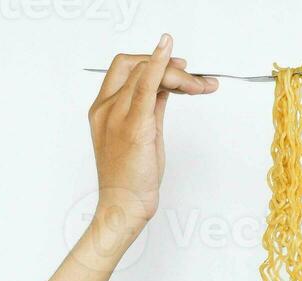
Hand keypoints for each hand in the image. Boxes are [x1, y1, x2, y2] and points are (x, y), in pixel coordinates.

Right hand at [86, 33, 217, 233]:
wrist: (123, 207)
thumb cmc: (130, 179)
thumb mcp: (142, 136)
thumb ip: (151, 109)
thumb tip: (166, 87)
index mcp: (102, 110)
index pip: (124, 68)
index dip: (151, 60)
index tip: (176, 65)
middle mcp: (105, 109)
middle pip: (135, 66)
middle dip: (168, 65)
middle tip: (193, 78)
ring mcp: (116, 116)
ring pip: (145, 73)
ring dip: (178, 74)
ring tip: (200, 85)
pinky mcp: (134, 126)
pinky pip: (146, 86)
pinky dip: (159, 65)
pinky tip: (170, 52)